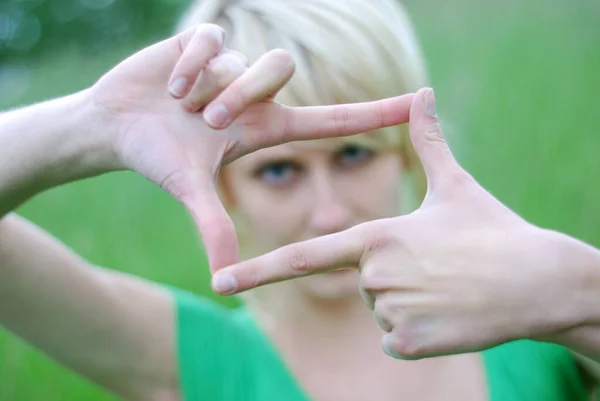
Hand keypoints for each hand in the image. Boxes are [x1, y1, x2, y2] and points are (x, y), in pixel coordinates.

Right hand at [89, 24, 414, 271]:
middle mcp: (256, 94)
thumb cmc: (159, 157)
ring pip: (246, 57)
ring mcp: (231, 64)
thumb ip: (213, 227)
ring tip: (182, 104)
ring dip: (212, 87)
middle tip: (207, 122)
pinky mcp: (203, 41)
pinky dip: (187, 67)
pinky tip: (169, 84)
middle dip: (239, 97)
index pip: (333, 118)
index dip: (375, 112)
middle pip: (279, 71)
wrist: (116, 126)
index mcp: (267, 127)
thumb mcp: (190, 190)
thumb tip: (223, 278)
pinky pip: (210, 41)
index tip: (418, 99)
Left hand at [212, 88, 589, 357]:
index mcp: (377, 235)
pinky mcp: (410, 344)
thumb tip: (424, 94)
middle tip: (436, 268)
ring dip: (407, 303)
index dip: (258, 270)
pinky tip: (449, 314)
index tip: (220, 282)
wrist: (540, 281)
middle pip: (361, 280)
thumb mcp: (456, 184)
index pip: (305, 254)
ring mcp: (392, 311)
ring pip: (380, 311)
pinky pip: (397, 339)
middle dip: (390, 275)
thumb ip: (427, 143)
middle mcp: (376, 274)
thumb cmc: (494, 230)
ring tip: (447, 288)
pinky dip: (418, 331)